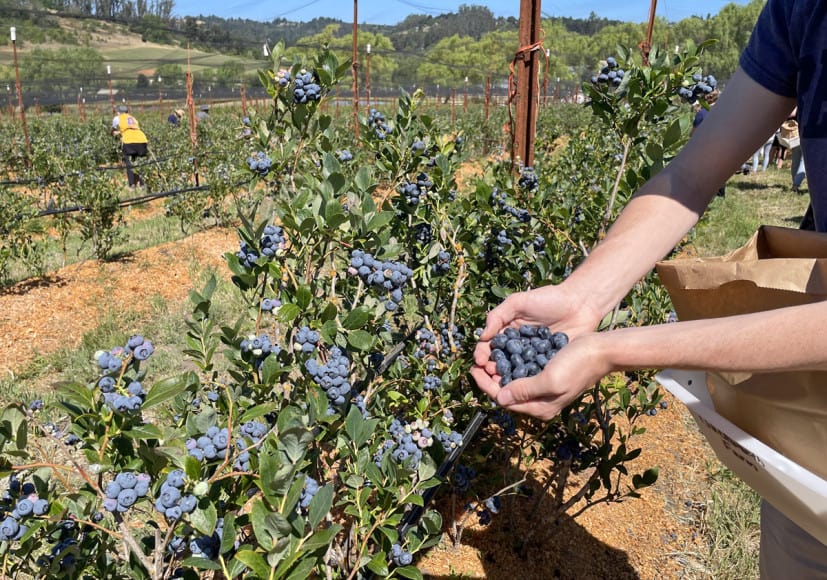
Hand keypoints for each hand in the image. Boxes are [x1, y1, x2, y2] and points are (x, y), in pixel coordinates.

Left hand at [471, 332, 611, 420]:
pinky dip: (512, 365)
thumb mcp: (549, 379)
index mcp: (540, 408)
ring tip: (487, 357)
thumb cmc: (578, 364)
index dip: (486, 385)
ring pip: (514, 383)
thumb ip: (524, 390)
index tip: (473, 369)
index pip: (504, 400)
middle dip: (490, 379)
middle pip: (507, 393)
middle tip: (476, 362)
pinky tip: (505, 354)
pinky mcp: (548, 376)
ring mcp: (545, 390)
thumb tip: (500, 398)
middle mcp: (541, 402)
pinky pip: (524, 374)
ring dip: (500, 371)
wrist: (602, 350)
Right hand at [472, 284, 599, 374]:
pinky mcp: (548, 364)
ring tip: (503, 383)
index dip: (482, 355)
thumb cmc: (549, 298)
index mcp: (507, 332)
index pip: (488, 347)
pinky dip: (528, 381)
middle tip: (491, 376)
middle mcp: (517, 347)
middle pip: (499, 363)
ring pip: (515, 373)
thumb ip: (498, 315)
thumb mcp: (519, 302)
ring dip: (507, 380)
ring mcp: (532, 357)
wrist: (580, 303)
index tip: (480, 362)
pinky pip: (535, 375)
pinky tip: (524, 386)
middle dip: (491, 371)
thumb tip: (482, 337)